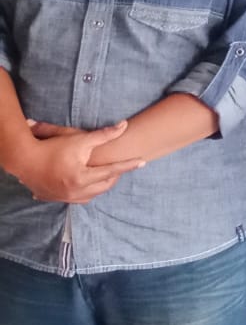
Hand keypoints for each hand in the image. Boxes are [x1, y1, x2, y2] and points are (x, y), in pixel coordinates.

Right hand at [13, 120, 142, 203]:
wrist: (23, 159)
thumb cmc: (52, 147)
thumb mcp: (79, 139)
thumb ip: (103, 135)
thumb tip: (124, 126)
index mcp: (82, 177)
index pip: (112, 171)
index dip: (128, 165)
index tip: (143, 161)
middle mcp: (75, 191)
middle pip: (104, 186)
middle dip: (115, 176)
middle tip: (123, 167)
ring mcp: (64, 197)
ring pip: (92, 195)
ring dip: (102, 185)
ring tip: (108, 175)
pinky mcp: (55, 198)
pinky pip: (77, 198)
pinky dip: (87, 191)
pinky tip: (89, 184)